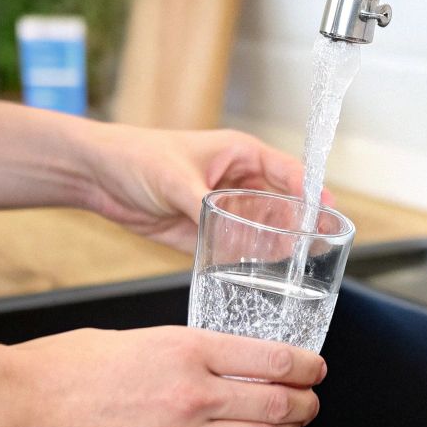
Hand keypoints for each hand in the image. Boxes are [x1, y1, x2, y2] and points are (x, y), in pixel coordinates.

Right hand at [3, 325, 324, 426]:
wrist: (21, 405)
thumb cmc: (62, 368)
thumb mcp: (132, 338)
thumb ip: (176, 351)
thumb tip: (203, 362)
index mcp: (187, 347)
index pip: (271, 357)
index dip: (305, 366)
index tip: (313, 369)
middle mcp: (193, 390)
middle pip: (275, 401)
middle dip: (303, 404)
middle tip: (309, 403)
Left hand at [78, 125, 325, 250]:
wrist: (99, 175)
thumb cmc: (138, 156)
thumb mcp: (174, 177)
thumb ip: (202, 202)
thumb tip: (224, 224)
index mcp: (239, 154)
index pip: (286, 171)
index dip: (310, 189)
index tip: (327, 209)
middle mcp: (237, 181)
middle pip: (281, 203)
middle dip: (300, 223)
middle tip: (320, 246)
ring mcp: (223, 207)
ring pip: (262, 228)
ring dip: (278, 244)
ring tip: (300, 265)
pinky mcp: (206, 231)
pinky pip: (236, 246)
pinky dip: (249, 258)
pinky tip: (263, 271)